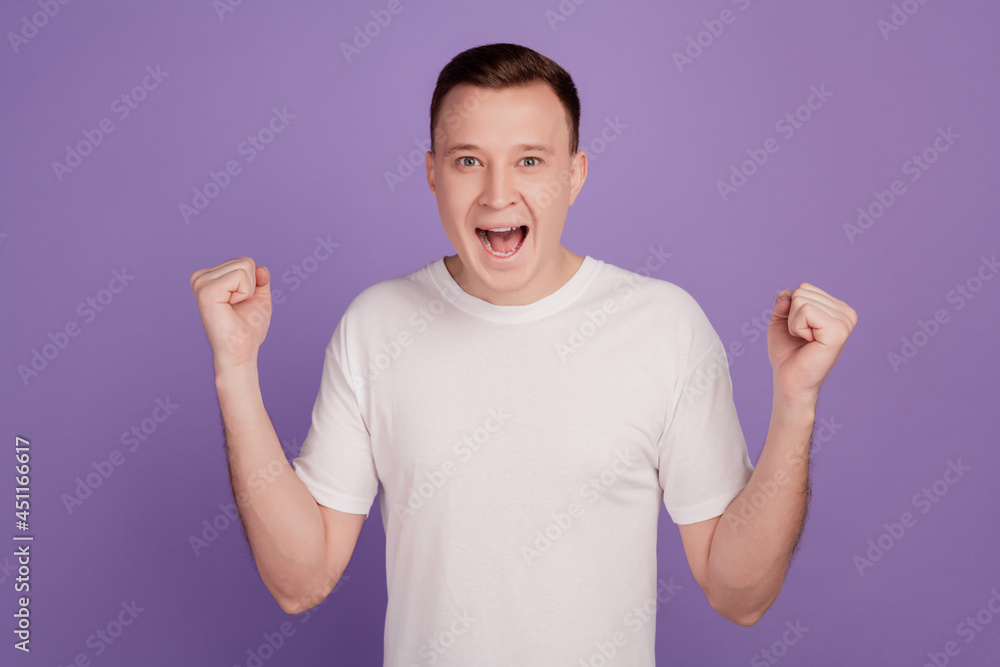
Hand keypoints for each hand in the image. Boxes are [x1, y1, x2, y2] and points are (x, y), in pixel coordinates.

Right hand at [190, 257, 271, 370]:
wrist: (242, 352)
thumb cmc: (248, 329)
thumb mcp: (259, 297)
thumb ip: (260, 279)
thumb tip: (261, 268)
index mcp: (208, 277)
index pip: (244, 261)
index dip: (253, 284)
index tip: (240, 304)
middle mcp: (200, 277)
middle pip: (245, 262)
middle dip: (251, 286)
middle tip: (238, 308)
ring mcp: (201, 283)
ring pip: (244, 266)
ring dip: (248, 291)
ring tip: (234, 309)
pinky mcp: (206, 291)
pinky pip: (240, 276)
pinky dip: (245, 293)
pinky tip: (231, 308)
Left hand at [767, 283, 857, 404]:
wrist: (789, 380)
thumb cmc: (787, 352)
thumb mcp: (781, 319)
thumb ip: (785, 300)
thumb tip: (790, 295)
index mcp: (837, 308)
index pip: (804, 288)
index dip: (791, 309)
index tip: (800, 330)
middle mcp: (846, 313)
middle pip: (802, 291)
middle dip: (792, 315)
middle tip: (801, 337)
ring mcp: (845, 321)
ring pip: (802, 300)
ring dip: (794, 322)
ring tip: (805, 340)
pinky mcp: (838, 331)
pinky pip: (805, 310)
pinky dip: (796, 326)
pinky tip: (808, 341)